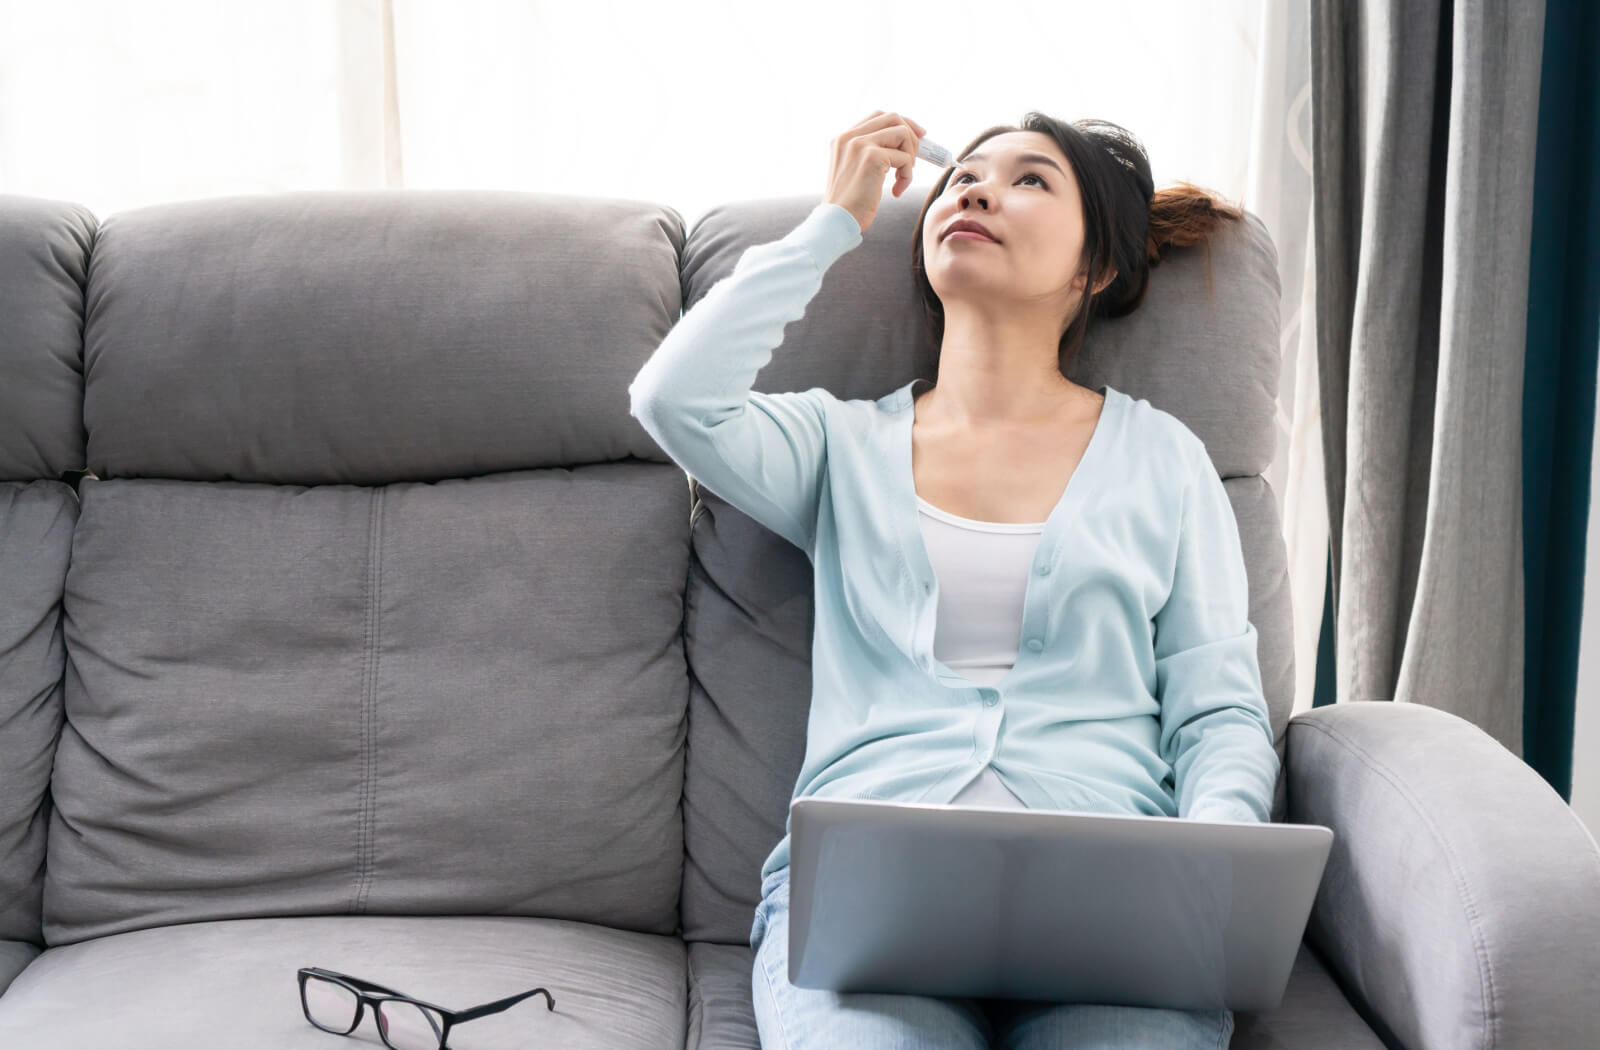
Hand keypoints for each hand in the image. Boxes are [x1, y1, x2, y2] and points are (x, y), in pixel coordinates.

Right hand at [823, 110, 926, 235]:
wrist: (836, 221)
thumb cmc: (848, 203)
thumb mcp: (853, 170)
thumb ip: (869, 152)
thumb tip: (903, 142)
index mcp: (842, 138)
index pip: (878, 115)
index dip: (901, 123)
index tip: (916, 136)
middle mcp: (849, 136)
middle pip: (893, 117)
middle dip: (911, 135)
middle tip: (916, 158)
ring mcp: (860, 145)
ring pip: (902, 133)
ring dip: (911, 155)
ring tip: (902, 177)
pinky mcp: (873, 158)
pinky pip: (905, 158)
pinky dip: (908, 175)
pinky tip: (897, 191)